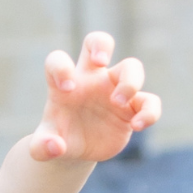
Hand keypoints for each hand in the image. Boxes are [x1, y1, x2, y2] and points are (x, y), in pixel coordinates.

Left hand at [29, 32, 160, 165]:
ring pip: (132, 67)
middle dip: (101, 44)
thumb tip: (56, 146)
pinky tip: (136, 125)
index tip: (66, 88)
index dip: (61, 67)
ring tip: (117, 102)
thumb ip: (42, 147)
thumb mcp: (43, 147)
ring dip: (129, 82)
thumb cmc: (58, 138)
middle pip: (99, 42)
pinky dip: (149, 112)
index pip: (58, 60)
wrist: (77, 150)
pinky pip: (150, 101)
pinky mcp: (132, 108)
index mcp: (65, 83)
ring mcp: (114, 90)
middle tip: (101, 61)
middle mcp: (91, 80)